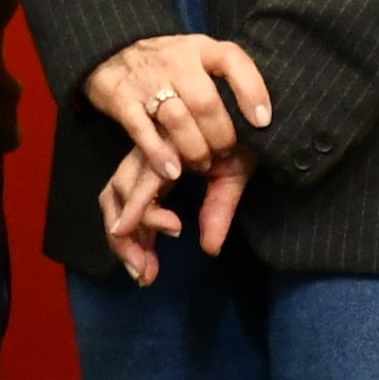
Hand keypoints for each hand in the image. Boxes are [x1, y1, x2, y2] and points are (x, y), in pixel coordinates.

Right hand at [82, 31, 270, 191]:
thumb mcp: (199, 61)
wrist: (114, 48)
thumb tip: (262, 124)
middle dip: (220, 136)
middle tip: (223, 154)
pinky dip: (159, 154)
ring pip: (177, 120)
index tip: (263, 121)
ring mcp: (147, 78)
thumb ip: (225, 85)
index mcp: (202, 48)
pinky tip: (172, 170)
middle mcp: (176, 60)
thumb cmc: (172, 65)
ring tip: (201, 163)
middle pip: (205, 102)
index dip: (251, 90)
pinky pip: (142, 131)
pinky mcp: (121, 98)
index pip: (232, 60)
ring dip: (194, 149)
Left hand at [94, 140, 256, 282]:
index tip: (146, 274)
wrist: (265, 105)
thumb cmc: (246, 134)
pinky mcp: (170, 141)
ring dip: (134, 229)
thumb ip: (216, 212)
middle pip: (112, 195)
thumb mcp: (231, 180)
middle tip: (142, 275)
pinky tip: (170, 228)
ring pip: (123, 188)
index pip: (124, 198)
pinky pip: (149, 178)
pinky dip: (147, 206)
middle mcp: (151, 152)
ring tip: (147, 263)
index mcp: (158, 159)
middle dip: (122, 241)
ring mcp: (157, 144)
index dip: (129, 239)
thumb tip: (209, 249)